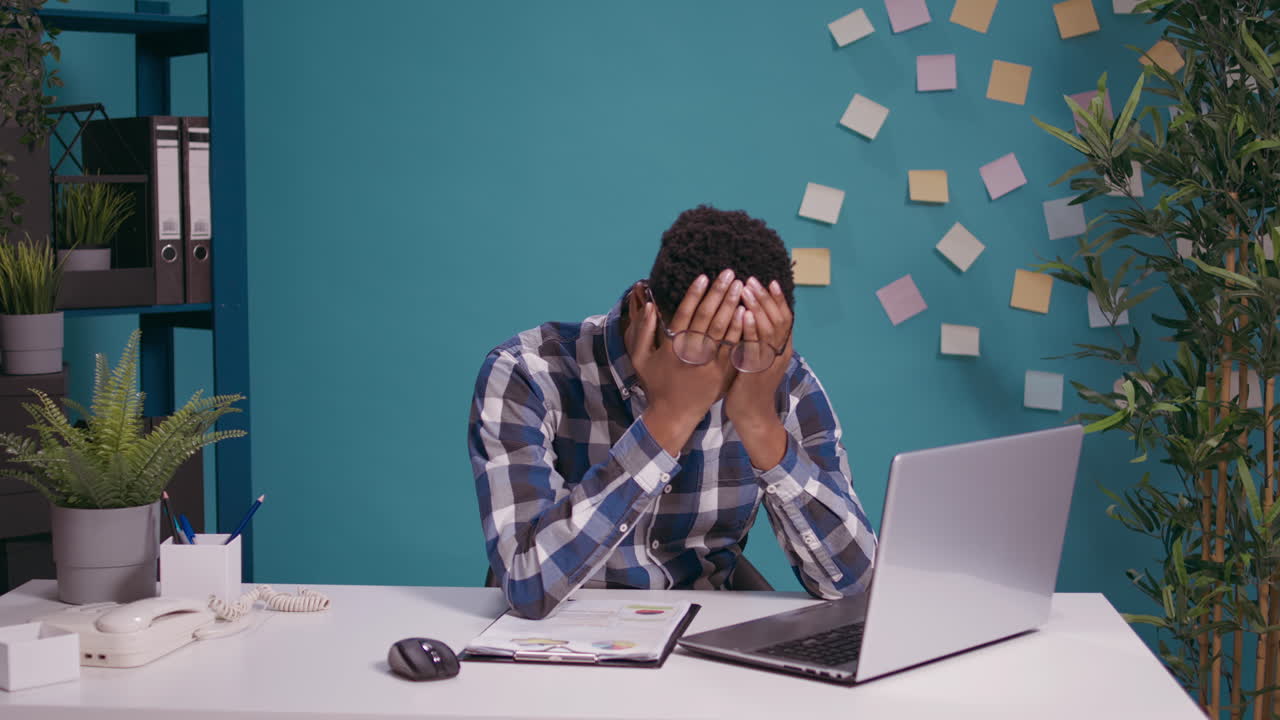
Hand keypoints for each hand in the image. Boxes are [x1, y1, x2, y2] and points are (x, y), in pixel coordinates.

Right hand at [626, 270, 744, 455]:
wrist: (673, 415)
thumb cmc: (656, 385)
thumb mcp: (640, 358)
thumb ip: (643, 330)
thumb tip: (649, 304)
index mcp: (672, 346)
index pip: (685, 313)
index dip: (695, 294)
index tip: (705, 276)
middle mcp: (691, 352)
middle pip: (708, 316)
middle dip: (719, 293)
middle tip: (731, 274)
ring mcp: (708, 363)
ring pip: (722, 330)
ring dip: (732, 306)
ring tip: (742, 287)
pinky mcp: (721, 373)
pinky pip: (733, 349)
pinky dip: (739, 331)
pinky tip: (747, 315)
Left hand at [724, 278, 793, 466]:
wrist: (752, 415)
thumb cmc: (749, 385)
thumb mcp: (758, 358)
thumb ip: (759, 339)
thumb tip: (753, 314)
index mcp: (782, 349)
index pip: (785, 318)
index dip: (778, 299)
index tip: (769, 281)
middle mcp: (780, 354)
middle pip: (779, 319)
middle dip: (765, 298)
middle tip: (752, 280)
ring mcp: (770, 363)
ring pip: (769, 329)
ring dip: (758, 307)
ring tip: (746, 289)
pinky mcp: (757, 372)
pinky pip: (755, 346)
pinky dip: (751, 328)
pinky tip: (743, 313)